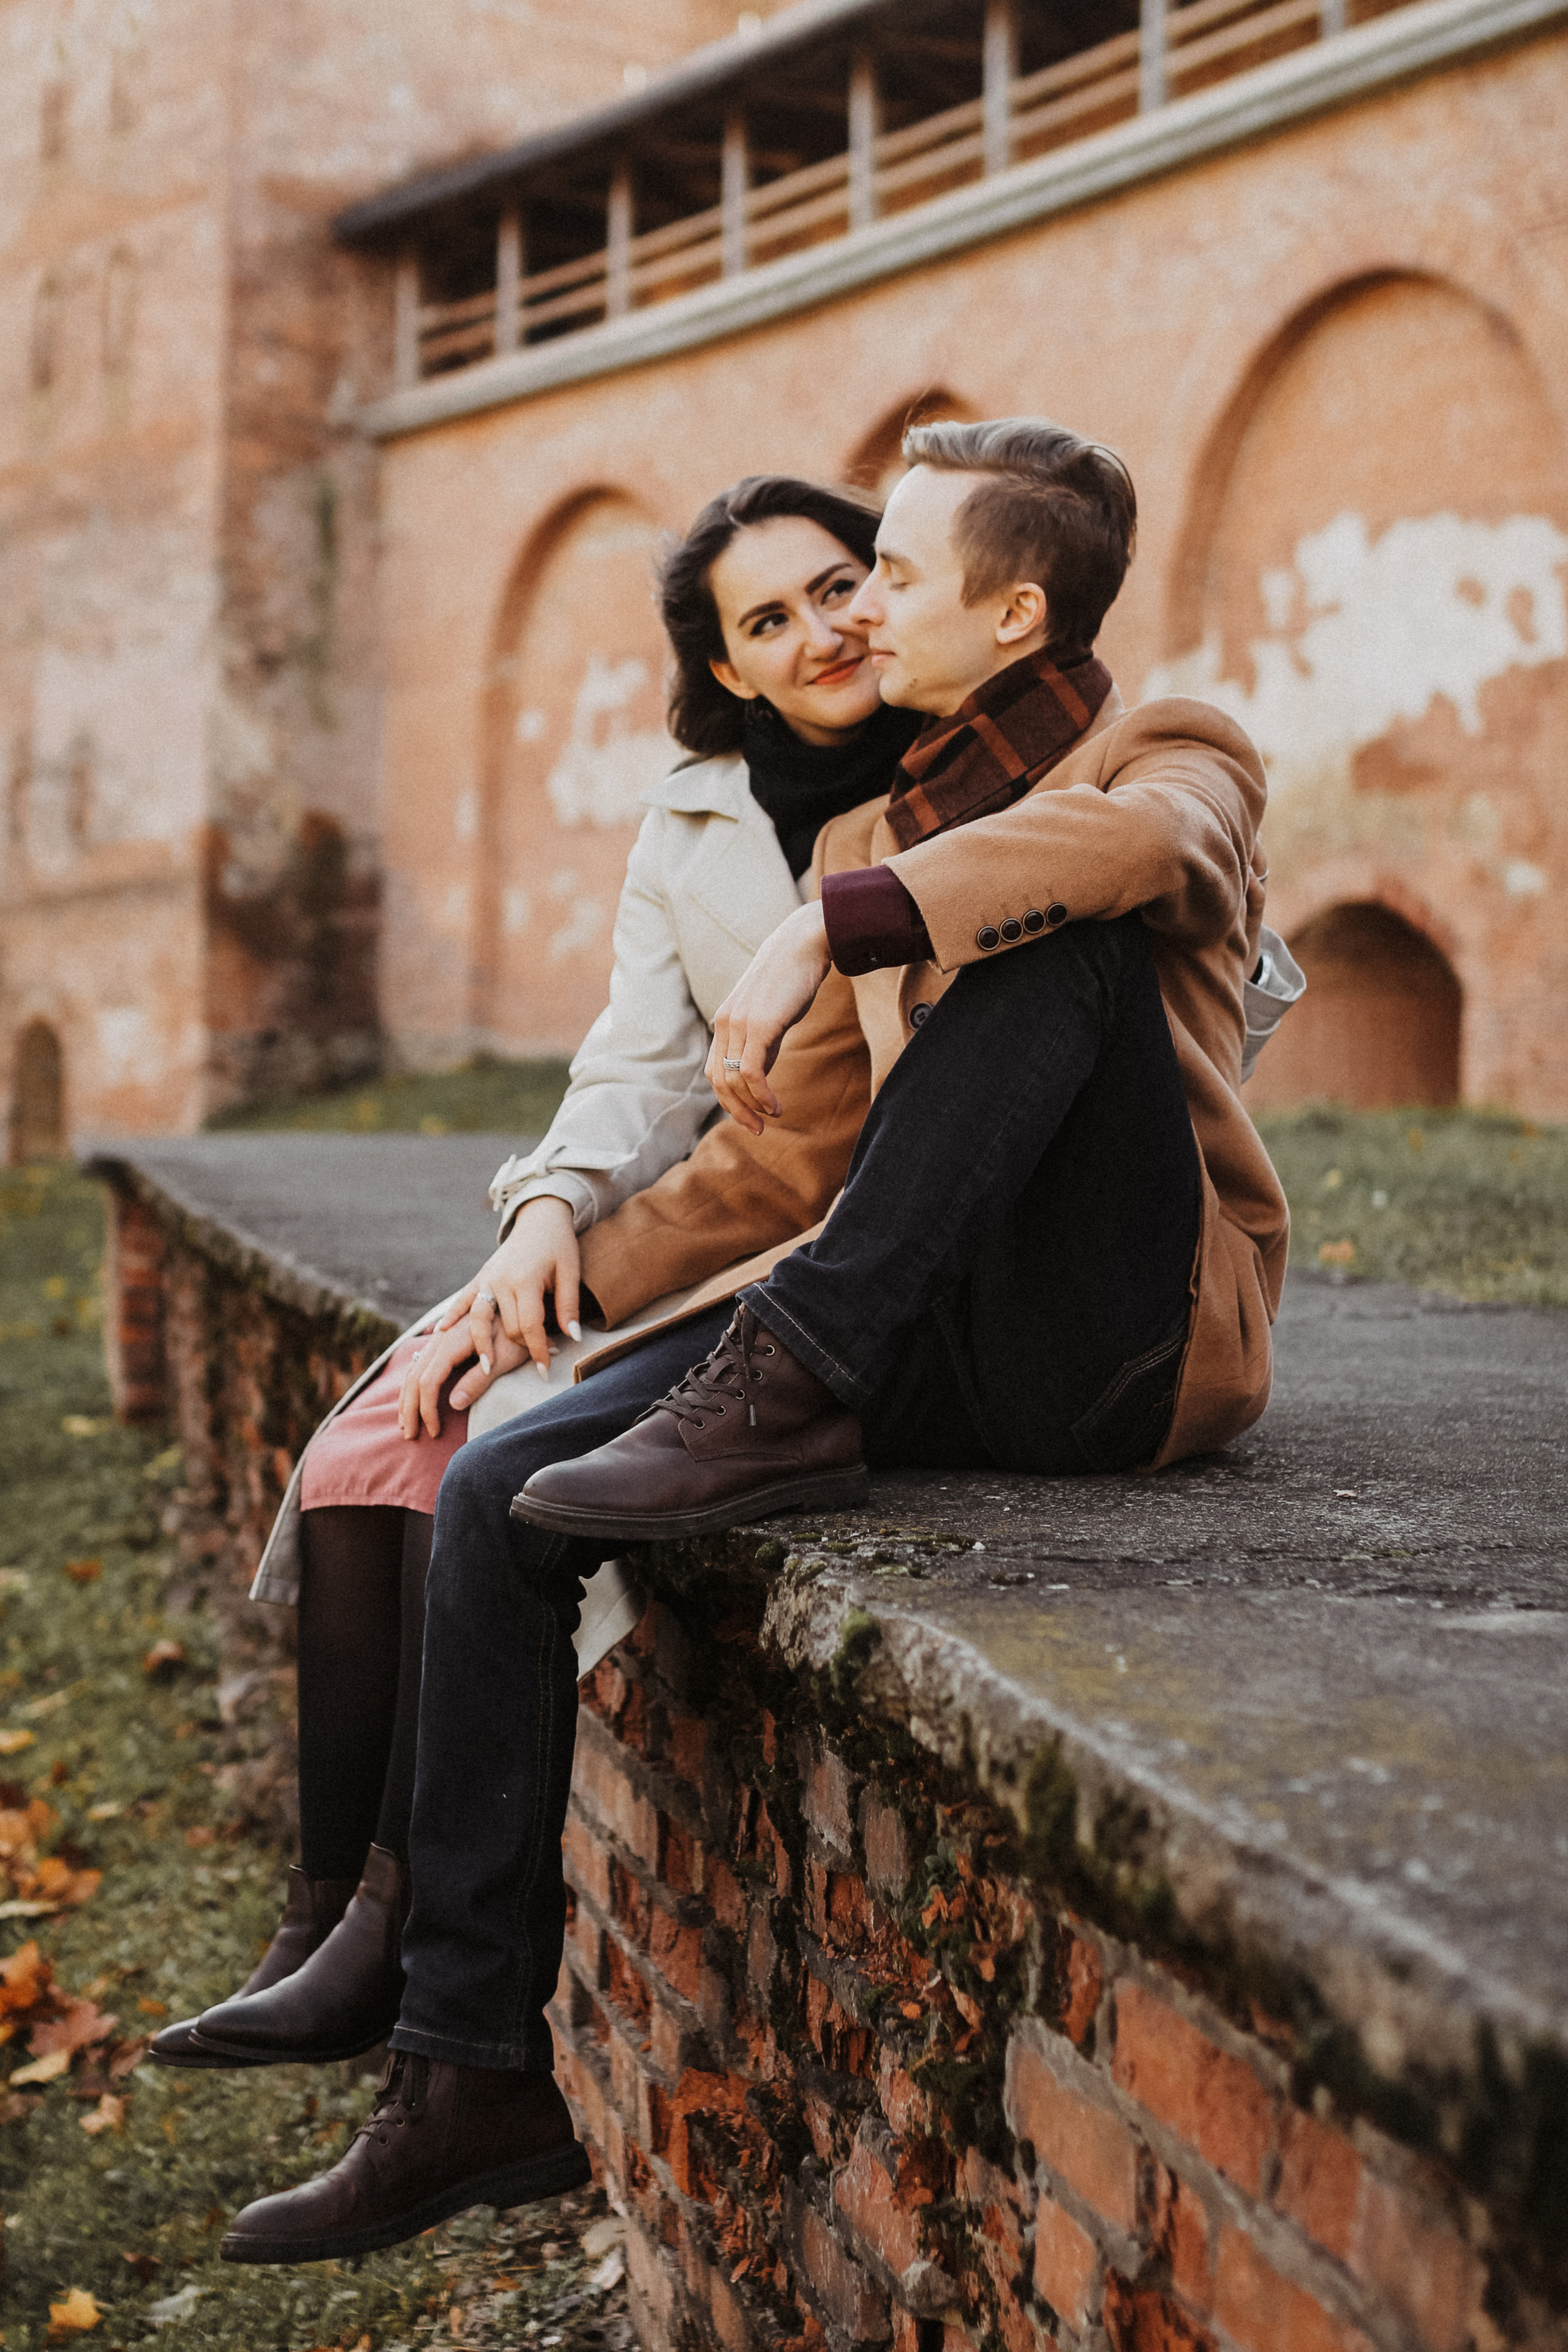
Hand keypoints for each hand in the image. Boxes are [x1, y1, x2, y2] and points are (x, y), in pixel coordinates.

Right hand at [397, 1314, 528, 1438]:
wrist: (524, 1303)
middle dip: (410, 1409)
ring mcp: (440, 1337)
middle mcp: (441, 1338)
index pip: (428, 1381)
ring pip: (412, 1370)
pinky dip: (411, 1385)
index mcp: (453, 1342)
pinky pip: (418, 1363)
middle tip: (411, 1436)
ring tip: (406, 1424)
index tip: (434, 1432)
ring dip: (407, 1399)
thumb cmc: (519, 1334)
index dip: (427, 1409)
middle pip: (414, 1377)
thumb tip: (453, 1404)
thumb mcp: (506, 1358)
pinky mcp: (444, 1339)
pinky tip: (411, 1398)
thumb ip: (479, 1380)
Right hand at [460, 1194, 583, 1383]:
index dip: (538, 1350)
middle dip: (520, 1348)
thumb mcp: (570, 1272)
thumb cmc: (559, 1246)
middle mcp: (501, 1280)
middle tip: (535, 1363)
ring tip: (486, 1367)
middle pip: (506, 1326)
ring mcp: (486, 1278)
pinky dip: (450, 1316)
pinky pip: (461, 1300)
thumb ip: (568, 1306)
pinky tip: (438, 1333)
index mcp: (525, 1280)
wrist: (540, 1218)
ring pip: (478, 1318)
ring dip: (480, 1344)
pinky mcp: (479, 1277)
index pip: (529, 1325)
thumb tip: (575, 1337)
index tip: (546, 1371)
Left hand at [706, 902, 830, 1136]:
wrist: (804, 943)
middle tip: (758, 1130)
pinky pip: (752, 1073)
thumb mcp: (772, 1015)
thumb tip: (761, 1076)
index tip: (752, 1116)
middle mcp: (725, 1023)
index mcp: (725, 1022)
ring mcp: (740, 1024)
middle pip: (719, 1081)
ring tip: (771, 1117)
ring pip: (734, 1080)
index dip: (730, 1100)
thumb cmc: (793, 978)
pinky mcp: (760, 1025)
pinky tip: (776, 1106)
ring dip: (751, 1107)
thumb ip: (762, 1043)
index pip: (716, 1071)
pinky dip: (762, 1096)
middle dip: (737, 1111)